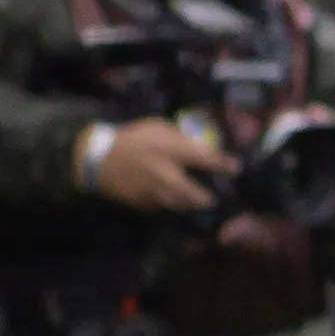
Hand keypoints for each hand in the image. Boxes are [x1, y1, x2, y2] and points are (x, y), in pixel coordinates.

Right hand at [88, 118, 231, 212]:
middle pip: (198, 197)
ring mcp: (156, 193)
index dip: (225, 165)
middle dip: (209, 198)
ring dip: (192, 205)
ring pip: (183, 206)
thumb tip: (202, 146)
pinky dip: (172, 204)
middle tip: (215, 197)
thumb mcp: (158, 128)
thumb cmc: (132, 139)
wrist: (98, 158)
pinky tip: (174, 199)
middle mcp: (167, 176)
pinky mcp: (145, 204)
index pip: (207, 160)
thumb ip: (181, 137)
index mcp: (172, 152)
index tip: (236, 168)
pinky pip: (166, 207)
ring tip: (198, 202)